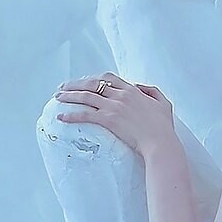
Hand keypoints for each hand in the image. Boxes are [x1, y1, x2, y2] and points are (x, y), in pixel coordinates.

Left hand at [54, 73, 176, 156]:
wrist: (161, 142)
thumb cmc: (164, 128)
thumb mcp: (163, 104)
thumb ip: (152, 92)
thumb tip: (140, 87)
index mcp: (132, 90)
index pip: (108, 78)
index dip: (93, 78)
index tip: (85, 82)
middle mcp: (121, 95)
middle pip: (92, 84)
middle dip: (75, 84)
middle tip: (63, 88)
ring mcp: (114, 106)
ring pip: (86, 96)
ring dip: (69, 96)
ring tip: (57, 98)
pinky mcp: (109, 120)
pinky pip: (85, 114)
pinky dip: (71, 114)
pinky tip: (62, 117)